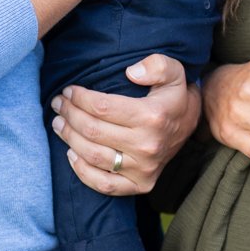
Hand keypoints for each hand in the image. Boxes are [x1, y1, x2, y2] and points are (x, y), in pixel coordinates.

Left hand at [51, 54, 200, 195]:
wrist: (191, 124)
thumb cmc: (173, 95)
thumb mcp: (173, 70)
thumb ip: (156, 65)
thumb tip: (131, 72)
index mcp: (153, 116)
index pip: (103, 107)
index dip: (80, 98)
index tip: (69, 90)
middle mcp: (148, 145)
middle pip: (93, 131)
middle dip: (69, 114)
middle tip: (58, 104)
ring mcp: (144, 168)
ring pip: (94, 156)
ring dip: (69, 138)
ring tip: (58, 123)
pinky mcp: (141, 185)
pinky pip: (104, 185)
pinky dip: (82, 172)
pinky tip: (71, 154)